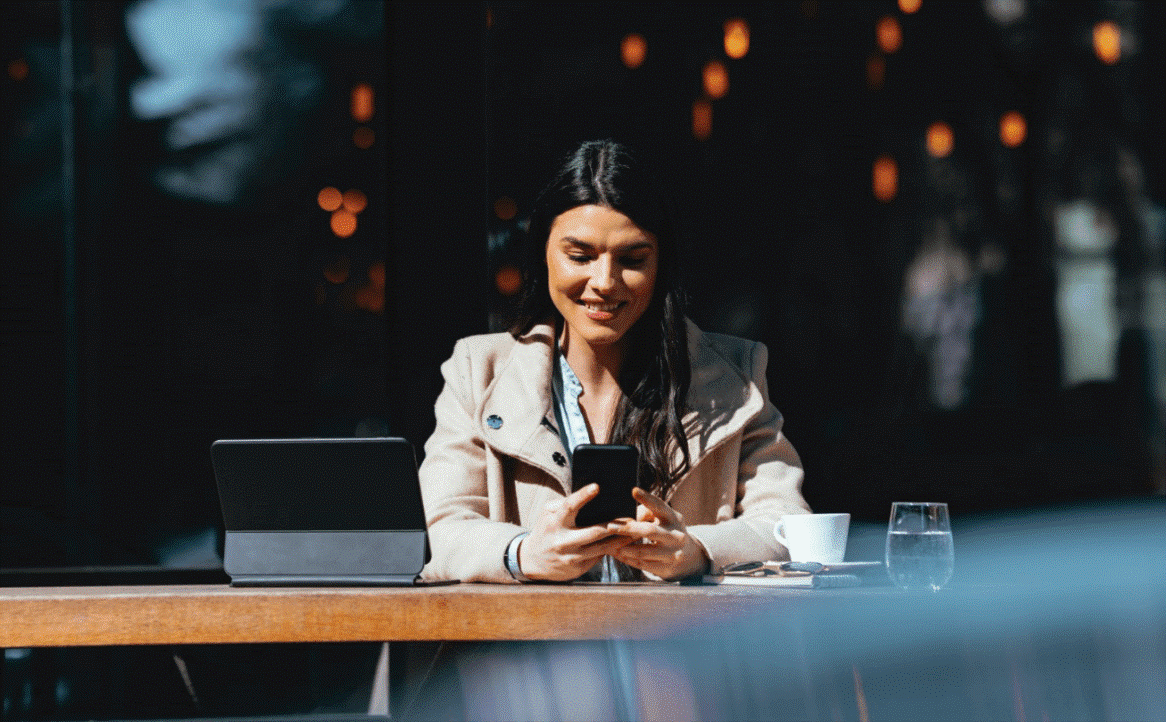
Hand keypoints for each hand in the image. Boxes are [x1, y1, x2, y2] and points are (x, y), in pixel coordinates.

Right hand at [519, 484, 634, 581]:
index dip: (582, 496)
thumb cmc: (546, 529)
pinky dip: (613, 550)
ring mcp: (570, 556)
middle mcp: (562, 541)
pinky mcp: (578, 568)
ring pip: (600, 547)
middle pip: (592, 532)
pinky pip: (599, 557)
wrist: (533, 560)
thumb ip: (564, 504)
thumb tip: (589, 495)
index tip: (596, 487)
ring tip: (636, 531)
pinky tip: (626, 543)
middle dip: (613, 525)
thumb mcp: (548, 514)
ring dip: (620, 540)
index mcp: (554, 522)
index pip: (569, 507)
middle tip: (631, 518)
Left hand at [606, 487, 709, 579]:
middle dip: (627, 529)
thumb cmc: (667, 530)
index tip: (634, 491)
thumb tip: (628, 517)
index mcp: (674, 518)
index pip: (660, 506)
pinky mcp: (666, 568)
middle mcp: (676, 535)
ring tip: (610, 545)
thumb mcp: (664, 519)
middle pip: (649, 531)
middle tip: (609, 527)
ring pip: (644, 551)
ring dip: (625, 548)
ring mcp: (672, 553)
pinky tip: (618, 555)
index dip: (647, 499)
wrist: (688, 556)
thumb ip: (648, 514)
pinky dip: (628, 559)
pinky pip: (643, 564)